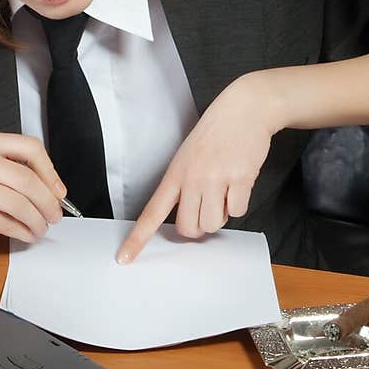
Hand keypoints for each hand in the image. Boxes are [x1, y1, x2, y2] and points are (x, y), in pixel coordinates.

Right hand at [0, 131, 66, 250]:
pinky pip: (5, 222)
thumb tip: (52, 190)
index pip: (28, 148)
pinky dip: (22, 231)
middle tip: (55, 215)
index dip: (50, 171)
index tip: (58, 190)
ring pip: (18, 203)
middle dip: (48, 201)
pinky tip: (26, 234)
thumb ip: (10, 170)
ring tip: (40, 228)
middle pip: (27, 178)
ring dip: (37, 220)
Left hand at [117, 73, 281, 263]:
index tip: (124, 258)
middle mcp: (192, 178)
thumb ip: (184, 185)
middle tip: (207, 205)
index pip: (151, 213)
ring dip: (221, 214)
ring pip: (213, 224)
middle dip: (199, 226)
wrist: (244, 109)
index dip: (137, 239)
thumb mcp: (187, 155)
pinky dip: (240, 202)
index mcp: (175, 173)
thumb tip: (189, 219)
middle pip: (188, 229)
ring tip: (225, 189)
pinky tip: (239, 180)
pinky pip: (238, 211)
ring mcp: (216, 179)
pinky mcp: (240, 179)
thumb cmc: (215, 133)